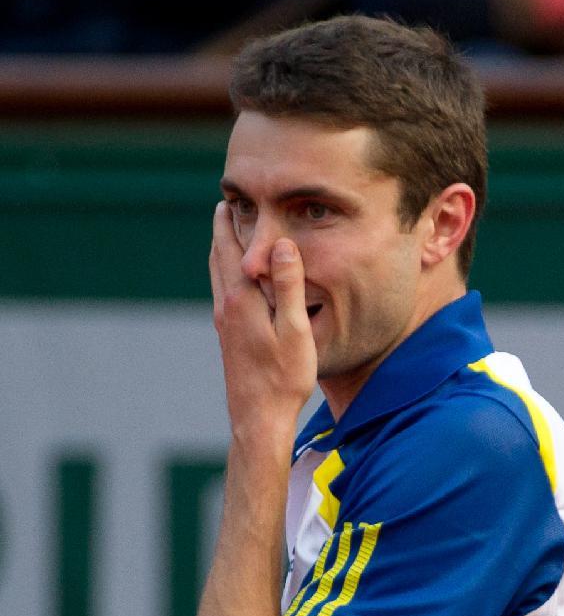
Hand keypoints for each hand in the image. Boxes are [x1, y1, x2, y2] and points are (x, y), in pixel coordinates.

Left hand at [210, 202, 317, 435]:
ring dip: (221, 251)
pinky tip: (236, 280)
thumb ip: (288, 286)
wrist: (257, 419)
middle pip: (218, 258)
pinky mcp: (228, 339)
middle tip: (225, 205)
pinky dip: (226, 274)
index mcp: (242, 301)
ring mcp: (224, 325)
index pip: (230, 249)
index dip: (229, 222)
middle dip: (221, 230)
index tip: (228, 197)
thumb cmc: (283, 378)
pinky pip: (223, 294)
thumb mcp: (295, 331)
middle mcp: (226, 308)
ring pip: (217, 277)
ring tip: (227, 233)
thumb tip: (282, 244)